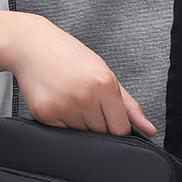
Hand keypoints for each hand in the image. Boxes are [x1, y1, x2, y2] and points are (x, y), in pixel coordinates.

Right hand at [11, 14, 156, 136]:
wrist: (32, 45)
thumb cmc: (70, 57)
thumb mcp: (105, 74)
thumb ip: (129, 106)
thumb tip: (149, 130)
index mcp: (104, 83)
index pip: (121, 129)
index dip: (119, 128)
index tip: (112, 121)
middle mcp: (84, 96)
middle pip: (102, 134)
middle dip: (99, 124)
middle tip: (87, 102)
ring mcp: (63, 106)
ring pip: (82, 135)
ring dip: (80, 124)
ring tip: (72, 100)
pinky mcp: (45, 114)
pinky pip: (62, 133)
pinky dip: (63, 123)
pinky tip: (59, 103)